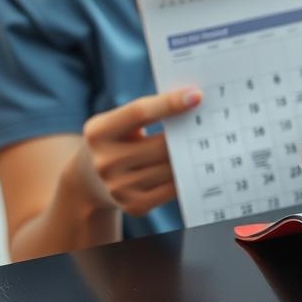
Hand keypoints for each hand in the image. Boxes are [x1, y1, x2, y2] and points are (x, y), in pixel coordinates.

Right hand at [74, 86, 201, 216]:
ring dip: (190, 156)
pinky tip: (194, 165)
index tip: (196, 95)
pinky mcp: (133, 205)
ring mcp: (118, 187)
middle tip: (210, 123)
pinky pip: (172, 188)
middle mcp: (104, 162)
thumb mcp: (119, 122)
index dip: (169, 103)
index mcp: (98, 132)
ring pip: (170, 168)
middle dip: (187, 134)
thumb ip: (149, 111)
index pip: (139, 112)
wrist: (91, 181)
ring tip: (206, 143)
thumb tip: (192, 101)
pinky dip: (185, 176)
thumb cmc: (118, 140)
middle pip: (160, 145)